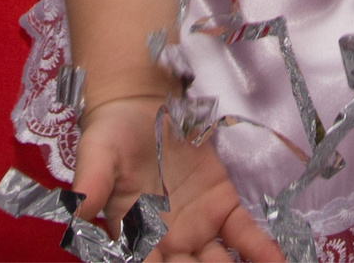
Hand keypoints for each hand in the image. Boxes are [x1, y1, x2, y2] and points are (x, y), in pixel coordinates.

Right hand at [71, 97, 280, 262]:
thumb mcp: (97, 154)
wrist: (140, 106)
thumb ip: (89, 184)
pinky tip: (277, 262)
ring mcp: (198, 229)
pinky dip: (261, 252)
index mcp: (133, 239)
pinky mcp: (223, 207)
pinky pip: (244, 236)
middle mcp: (167, 243)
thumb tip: (76, 210)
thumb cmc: (110, 135)